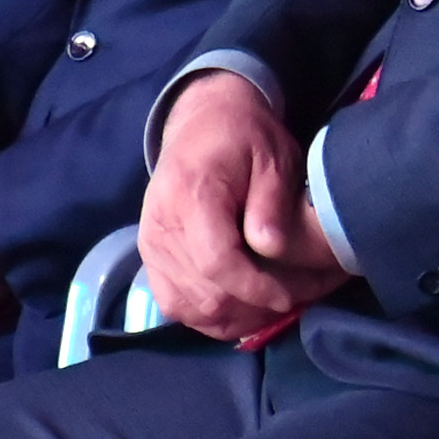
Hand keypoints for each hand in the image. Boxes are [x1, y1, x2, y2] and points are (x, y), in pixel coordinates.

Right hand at [138, 71, 347, 344]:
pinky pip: (175, 305)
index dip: (254, 288)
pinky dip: (207, 317)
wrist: (203, 121)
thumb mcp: (272, 157)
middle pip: (204, 293)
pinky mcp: (149, 257)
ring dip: (232, 317)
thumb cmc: (245, 137)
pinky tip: (238, 310)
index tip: (287, 296)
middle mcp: (162, 226)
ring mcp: (151, 245)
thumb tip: (270, 246)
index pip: (217, 261)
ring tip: (267, 308)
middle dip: (250, 308)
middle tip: (289, 302)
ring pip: (189, 307)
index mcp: (190, 195)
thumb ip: (270, 203)